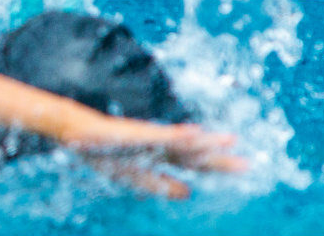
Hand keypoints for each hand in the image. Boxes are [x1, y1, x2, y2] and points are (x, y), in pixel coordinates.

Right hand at [62, 116, 247, 198]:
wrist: (76, 131)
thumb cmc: (102, 151)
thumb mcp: (132, 174)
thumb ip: (159, 183)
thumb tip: (188, 193)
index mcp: (160, 154)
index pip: (195, 162)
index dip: (218, 165)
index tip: (244, 167)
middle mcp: (159, 144)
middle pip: (194, 153)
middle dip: (219, 159)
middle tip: (247, 164)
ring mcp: (148, 137)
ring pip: (181, 143)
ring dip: (205, 143)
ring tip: (229, 141)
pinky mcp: (135, 134)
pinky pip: (160, 137)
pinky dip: (178, 136)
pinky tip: (195, 134)